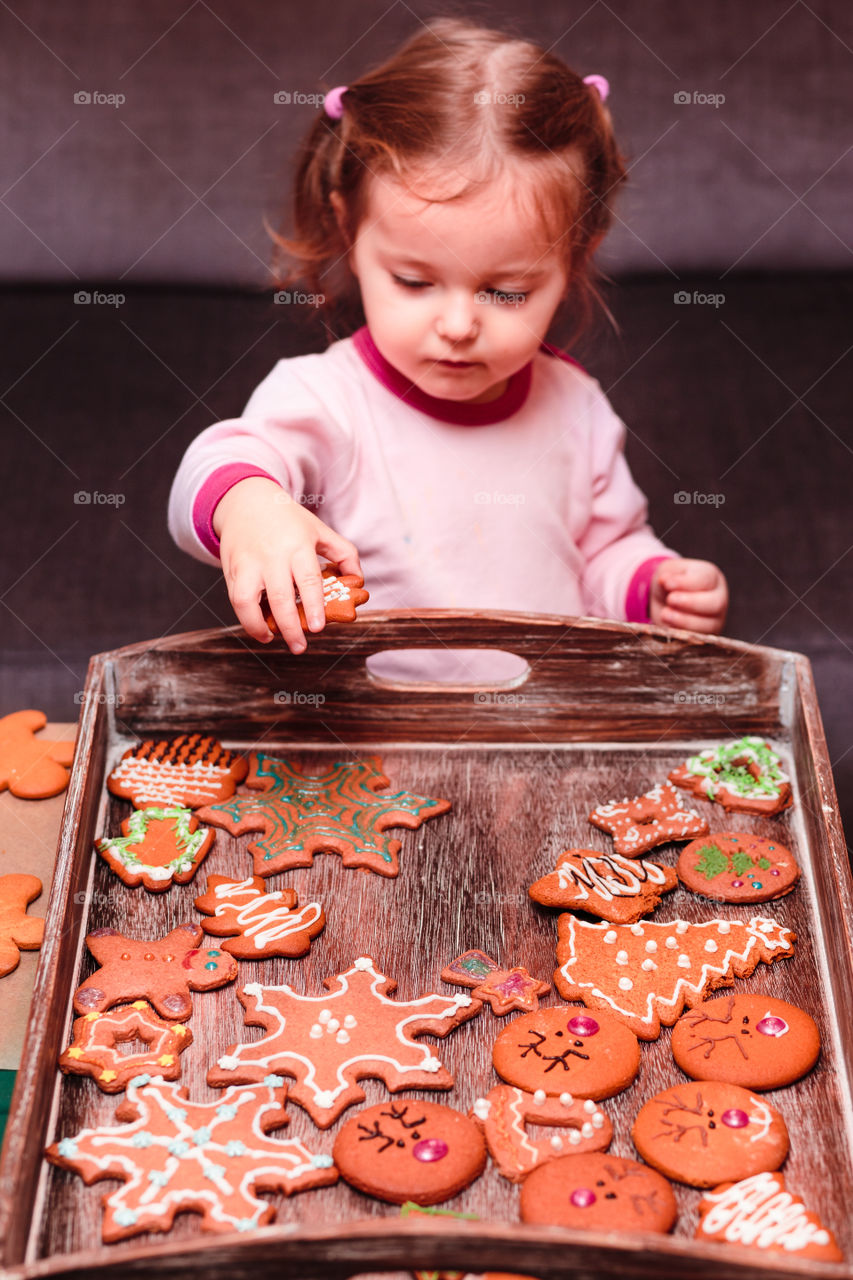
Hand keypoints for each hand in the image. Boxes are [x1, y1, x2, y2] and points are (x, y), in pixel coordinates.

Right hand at [213, 477, 361, 652]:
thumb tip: (358, 580)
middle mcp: (271, 556)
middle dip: (290, 626)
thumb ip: (343, 553)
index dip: (314, 606)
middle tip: (300, 646)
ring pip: (247, 601)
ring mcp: (248, 564)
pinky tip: (260, 626)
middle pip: (280, 597)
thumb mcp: (319, 529)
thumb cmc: (288, 520)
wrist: (245, 502)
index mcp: (298, 546)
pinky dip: (246, 617)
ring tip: (271, 638)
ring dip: (258, 625)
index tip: (318, 628)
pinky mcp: (231, 570)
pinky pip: (235, 599)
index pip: (308, 580)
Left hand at [649, 558, 728, 633]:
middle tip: (670, 599)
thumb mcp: (668, 572)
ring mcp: (715, 619)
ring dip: (684, 621)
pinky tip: (668, 626)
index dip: (685, 583)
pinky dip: (682, 633)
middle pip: (715, 604)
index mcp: (711, 577)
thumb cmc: (671, 581)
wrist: (666, 599)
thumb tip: (665, 581)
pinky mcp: (706, 636)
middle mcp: (719, 598)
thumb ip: (668, 574)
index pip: (705, 580)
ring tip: (665, 614)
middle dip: (690, 603)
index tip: (666, 583)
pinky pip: (698, 639)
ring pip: (709, 625)